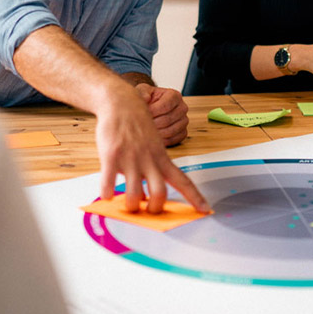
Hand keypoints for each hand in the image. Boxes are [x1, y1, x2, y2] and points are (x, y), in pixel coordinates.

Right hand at [95, 85, 208, 214]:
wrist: (121, 102)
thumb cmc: (136, 125)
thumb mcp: (152, 144)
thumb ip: (152, 167)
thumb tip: (147, 194)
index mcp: (161, 157)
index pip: (183, 181)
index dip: (195, 197)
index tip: (206, 210)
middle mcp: (149, 159)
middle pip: (159, 194)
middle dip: (155, 209)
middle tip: (148, 211)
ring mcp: (130, 158)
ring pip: (134, 195)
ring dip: (131, 206)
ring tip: (127, 205)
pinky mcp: (111, 155)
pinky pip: (108, 182)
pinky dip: (107, 194)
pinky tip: (106, 196)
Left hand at [135, 83, 188, 146]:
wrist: (151, 107)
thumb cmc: (148, 99)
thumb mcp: (143, 91)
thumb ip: (143, 92)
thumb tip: (145, 99)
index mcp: (174, 95)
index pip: (165, 106)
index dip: (153, 112)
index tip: (143, 113)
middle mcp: (182, 107)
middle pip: (167, 119)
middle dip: (153, 123)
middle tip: (142, 124)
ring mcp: (184, 120)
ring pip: (171, 131)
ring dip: (156, 133)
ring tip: (147, 130)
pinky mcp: (183, 132)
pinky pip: (175, 139)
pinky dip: (163, 140)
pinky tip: (154, 137)